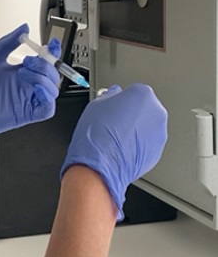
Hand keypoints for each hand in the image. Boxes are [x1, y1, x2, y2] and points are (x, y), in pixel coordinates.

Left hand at [0, 23, 60, 159]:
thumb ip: (7, 42)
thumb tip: (23, 28)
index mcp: (20, 72)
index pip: (43, 62)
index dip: (52, 53)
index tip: (51, 44)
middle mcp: (26, 86)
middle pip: (51, 74)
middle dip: (45, 64)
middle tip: (28, 61)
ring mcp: (27, 100)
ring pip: (52, 89)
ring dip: (44, 78)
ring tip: (25, 72)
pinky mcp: (27, 114)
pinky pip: (47, 108)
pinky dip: (47, 97)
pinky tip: (36, 88)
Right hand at [60, 83, 167, 219]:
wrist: (100, 165)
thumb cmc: (97, 134)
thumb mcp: (96, 104)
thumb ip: (110, 95)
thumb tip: (114, 95)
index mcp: (143, 95)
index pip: (134, 91)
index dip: (121, 99)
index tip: (113, 106)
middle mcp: (157, 112)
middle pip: (144, 108)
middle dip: (131, 113)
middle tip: (113, 121)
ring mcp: (159, 133)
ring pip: (147, 126)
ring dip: (135, 129)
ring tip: (115, 136)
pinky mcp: (157, 151)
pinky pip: (147, 142)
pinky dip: (137, 143)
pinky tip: (121, 147)